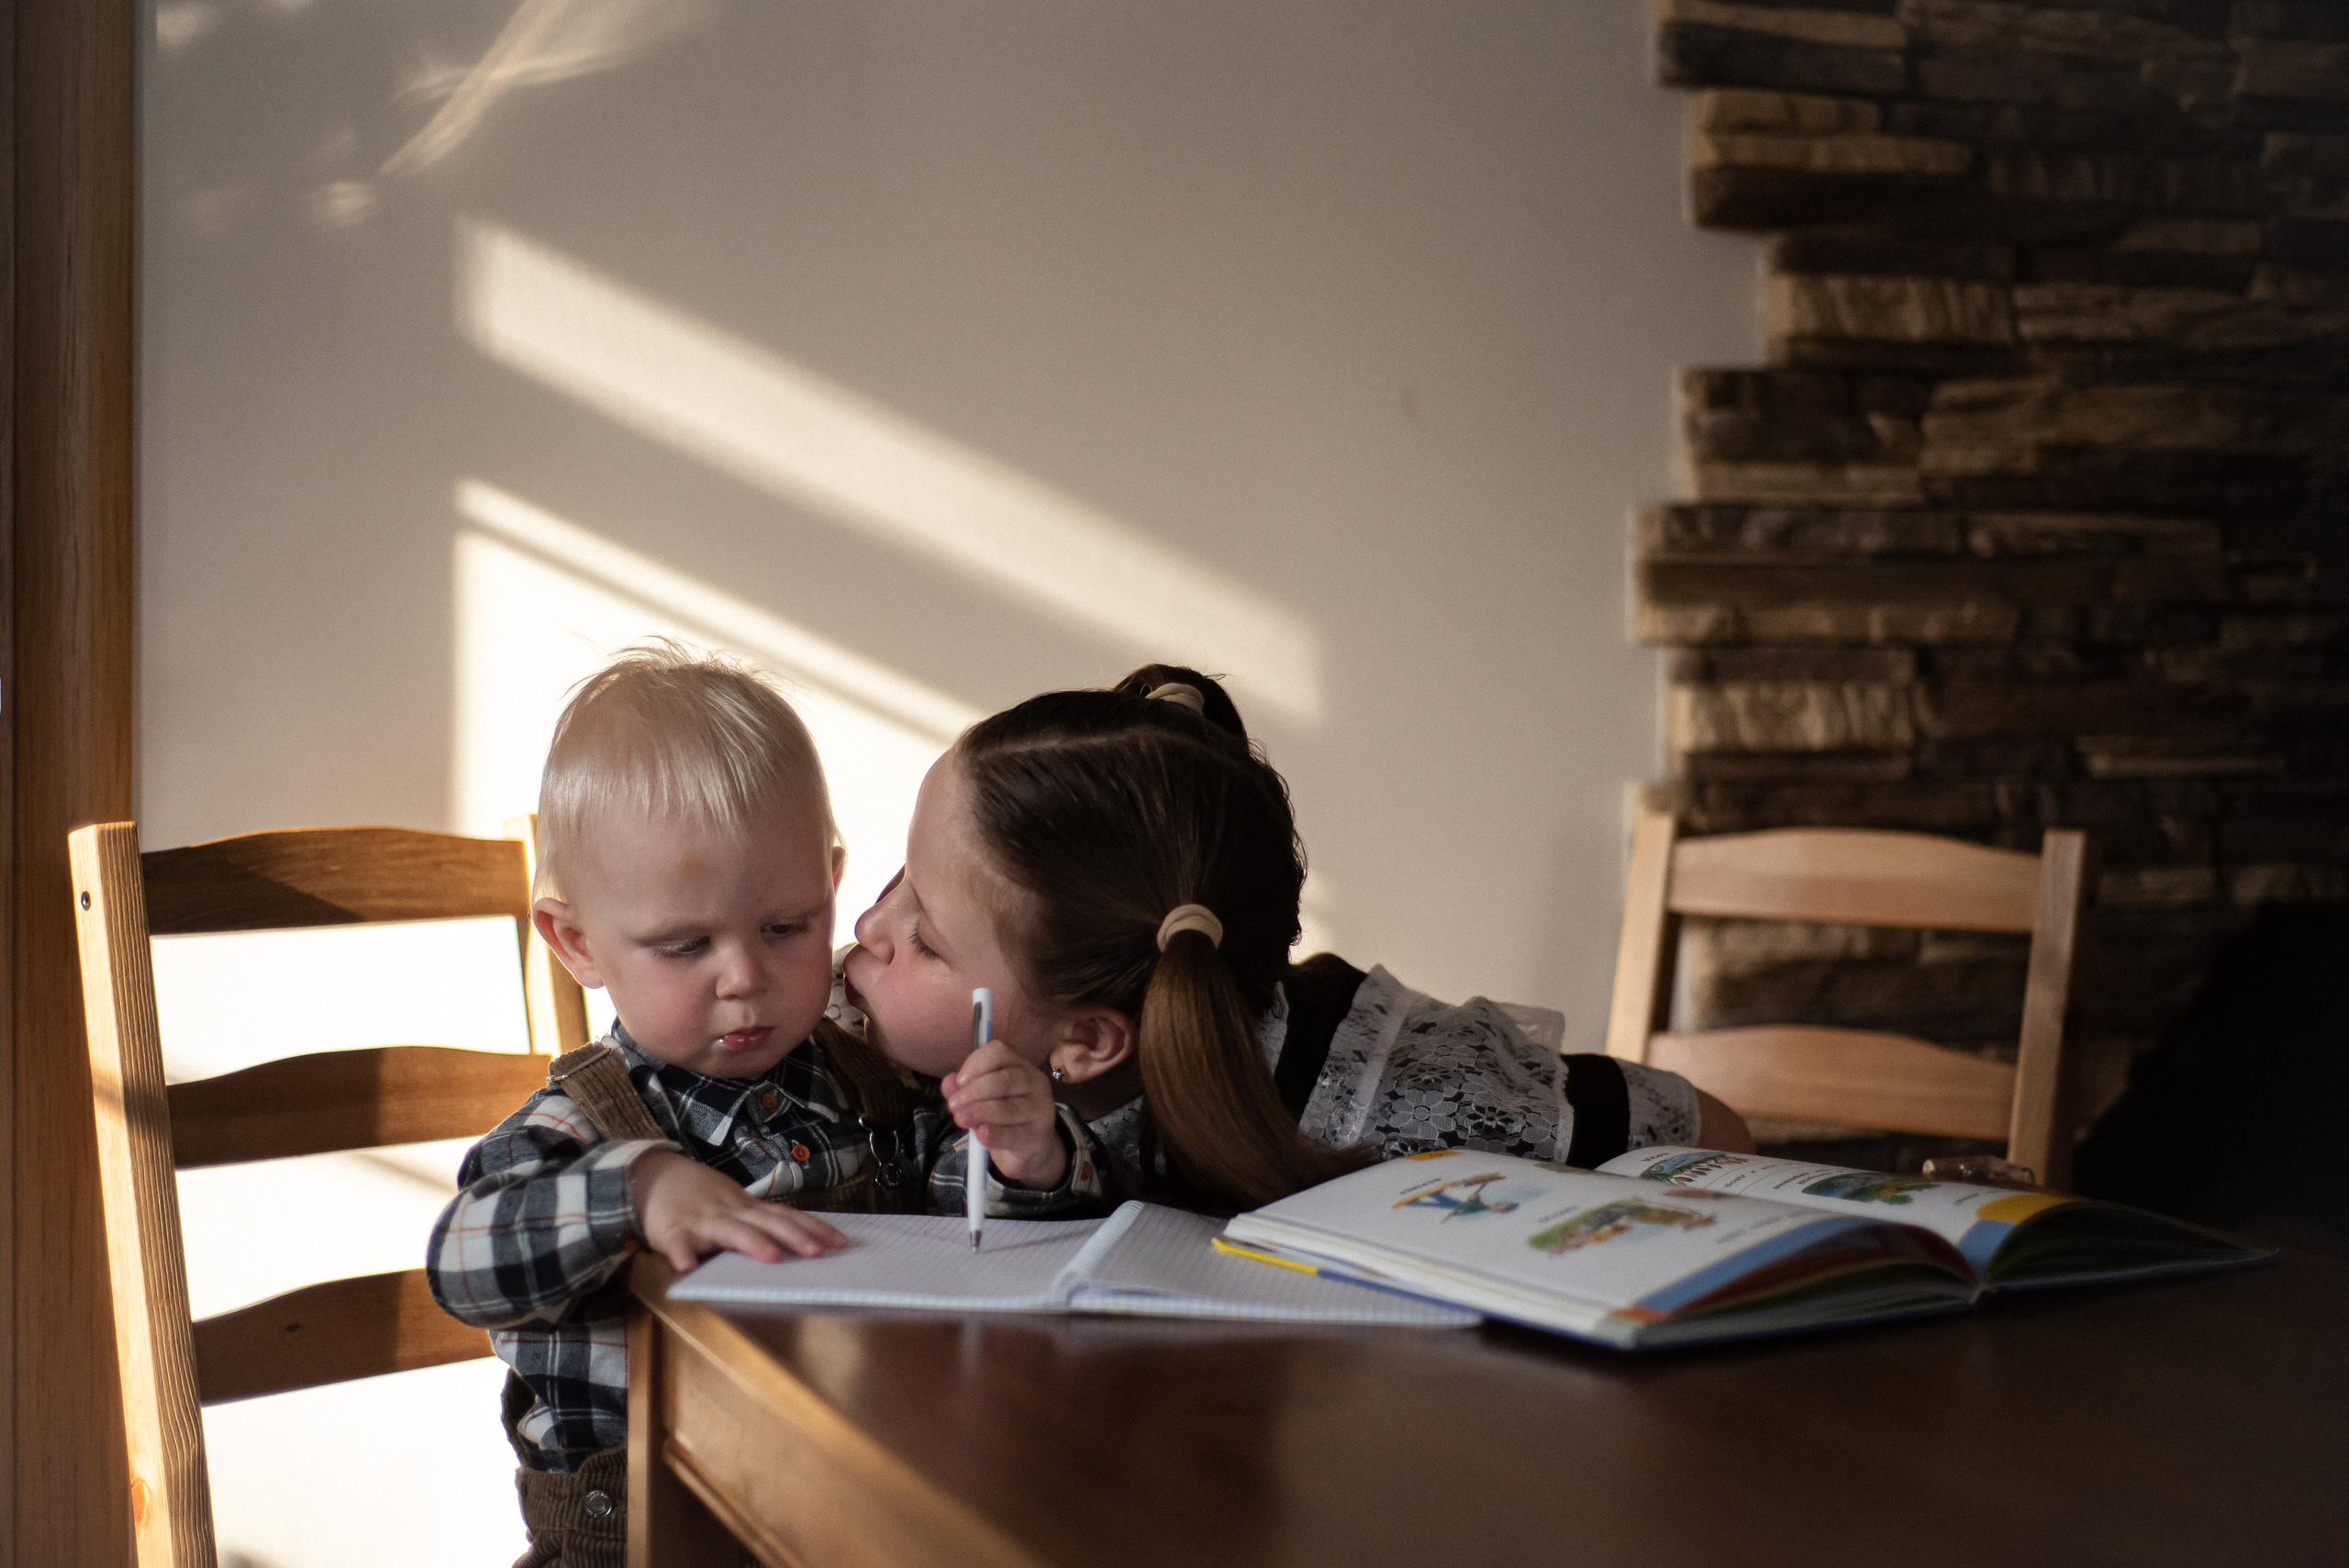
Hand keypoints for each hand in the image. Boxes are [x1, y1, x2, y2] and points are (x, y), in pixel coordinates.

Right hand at [631, 1149, 846, 1271]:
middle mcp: (731, 1211)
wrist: (653, 1176)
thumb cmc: (701, 1198)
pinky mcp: (672, 1230)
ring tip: (770, 1256)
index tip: (840, 1242)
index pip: (786, 1216)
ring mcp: (702, 1220)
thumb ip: (761, 1222)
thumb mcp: (735, 1206)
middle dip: (794, 1236)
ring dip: (750, 1242)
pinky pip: (677, 1242)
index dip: (813, 1228)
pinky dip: (681, 1252)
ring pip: (730, 1231)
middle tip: (816, 1252)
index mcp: (748, 1208)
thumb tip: (803, 1240)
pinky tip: (686, 1266)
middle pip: (767, 1222)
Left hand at [944, 1044, 1067, 1189]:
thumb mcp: (982, 1099)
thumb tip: (948, 1082)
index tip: (960, 1082)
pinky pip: (1014, 1134)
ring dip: (980, 1113)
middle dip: (973, 1093)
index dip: (975, 1064)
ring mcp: (1040, 1108)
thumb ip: (963, 1089)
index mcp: (1019, 1065)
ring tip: (961, 1119)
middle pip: (1004, 1080)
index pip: (999, 1052)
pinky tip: (982, 1135)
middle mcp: (1034, 1081)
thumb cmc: (1004, 1116)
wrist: (1029, 1147)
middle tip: (953, 1106)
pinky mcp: (1039, 1135)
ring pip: (1009, 1108)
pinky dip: (995, 1135)